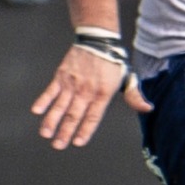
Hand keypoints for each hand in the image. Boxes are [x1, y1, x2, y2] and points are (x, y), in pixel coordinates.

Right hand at [32, 46, 151, 150]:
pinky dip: (43, 100)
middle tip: (58, 145)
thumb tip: (148, 109)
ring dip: (52, 120)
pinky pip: (51, 90)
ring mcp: (72, 83)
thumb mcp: (127, 78)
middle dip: (65, 131)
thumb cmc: (113, 62)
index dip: (85, 130)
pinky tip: (36, 111)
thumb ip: (134, 97)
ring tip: (45, 134)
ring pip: (60, 105)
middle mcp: (86, 90)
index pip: (92, 116)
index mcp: (103, 94)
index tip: (78, 142)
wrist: (98, 39)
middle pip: (74, 114)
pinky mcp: (62, 75)